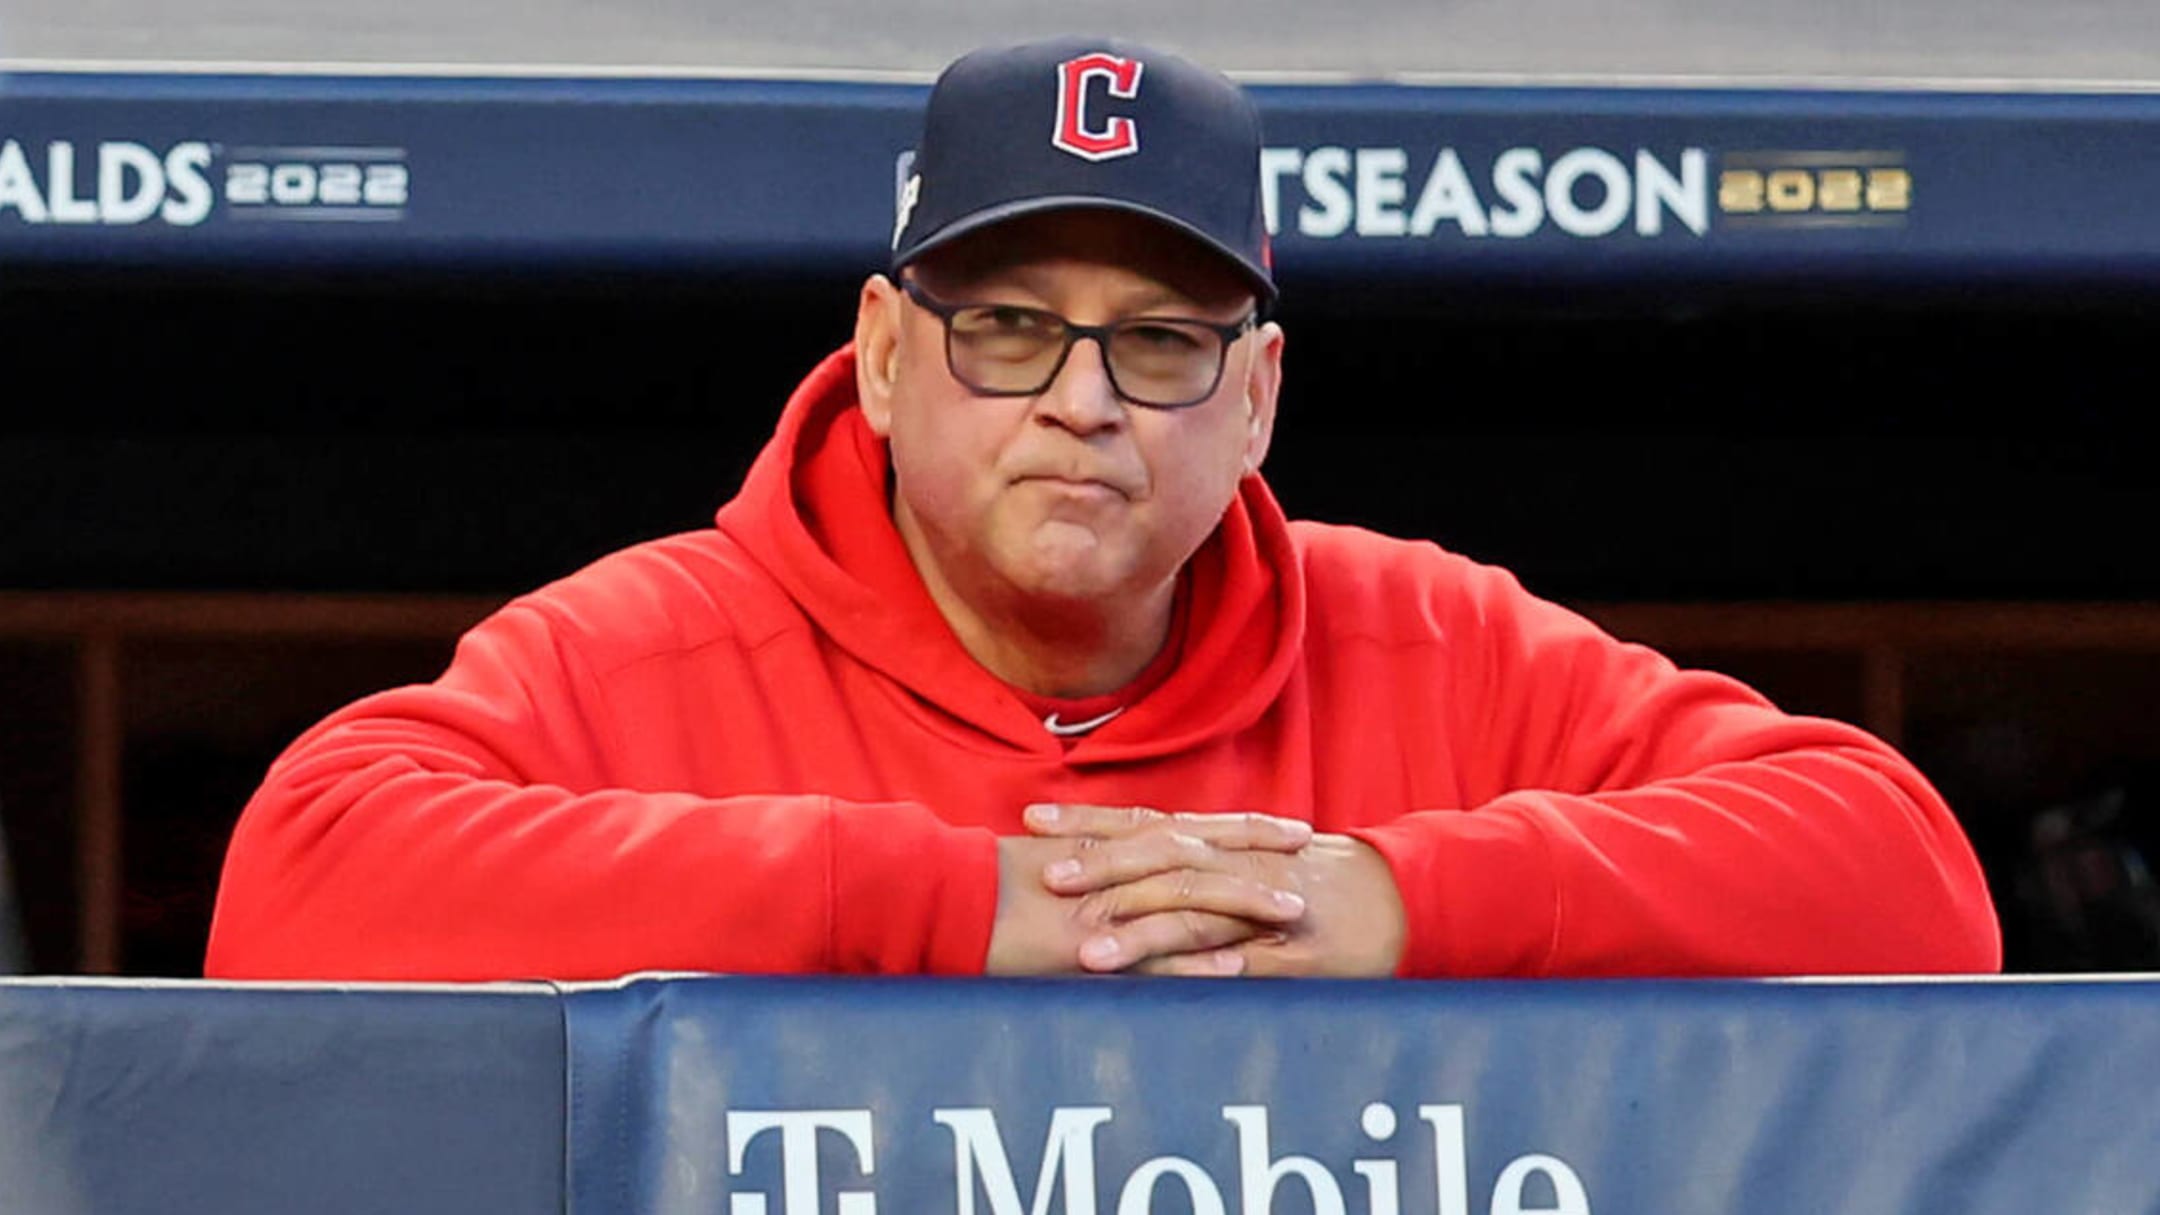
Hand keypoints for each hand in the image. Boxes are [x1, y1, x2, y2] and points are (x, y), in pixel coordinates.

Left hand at [1027, 804, 1407, 977]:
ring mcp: (1267, 905)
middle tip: (1049, 883)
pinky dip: (1217, 967)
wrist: (1399, 897)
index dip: (1088, 821)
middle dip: (1102, 869)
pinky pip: (1252, 960)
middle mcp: (1237, 863)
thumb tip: (1113, 874)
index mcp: (1220, 842)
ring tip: (1091, 955)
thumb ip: (1187, 865)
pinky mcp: (1298, 950)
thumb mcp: (1244, 862)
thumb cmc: (1311, 882)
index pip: (1143, 823)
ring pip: (1197, 913)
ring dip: (1141, 932)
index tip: (1031, 821)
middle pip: (1162, 858)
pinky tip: (1180, 978)